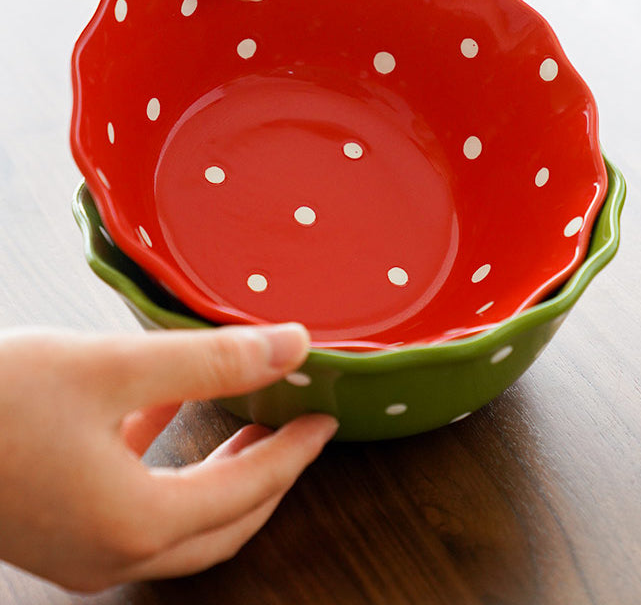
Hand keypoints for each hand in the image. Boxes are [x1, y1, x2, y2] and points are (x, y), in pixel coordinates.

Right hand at [0, 324, 337, 590]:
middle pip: (222, 523)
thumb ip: (210, 361)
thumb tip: (290, 347)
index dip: (294, 454)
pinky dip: (165, 462)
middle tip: (299, 431)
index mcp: (134, 523)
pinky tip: (167, 410)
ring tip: (252, 426)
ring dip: (222, 475)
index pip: (247, 492)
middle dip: (268, 476)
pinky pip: (134, 502)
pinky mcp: (57, 525)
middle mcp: (111, 551)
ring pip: (182, 521)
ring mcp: (80, 548)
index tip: (325, 422)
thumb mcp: (113, 368)